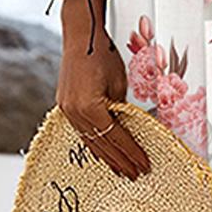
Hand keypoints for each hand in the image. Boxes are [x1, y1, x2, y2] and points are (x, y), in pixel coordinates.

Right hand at [56, 0, 149, 178]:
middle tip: (136, 175)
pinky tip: (104, 155)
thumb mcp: (119, 85)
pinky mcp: (65, 108)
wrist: (81, 36)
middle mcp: (75, 112)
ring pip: (91, 142)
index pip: (117, 138)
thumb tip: (130, 131)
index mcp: (90, 107)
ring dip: (108, 158)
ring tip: (122, 171)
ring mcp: (67, 111)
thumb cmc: (102, 55)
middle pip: (103, 145)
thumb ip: (122, 111)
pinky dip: (95, 145)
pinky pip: (82, 133)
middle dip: (122, 161)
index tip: (145, 165)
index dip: (132, 153)